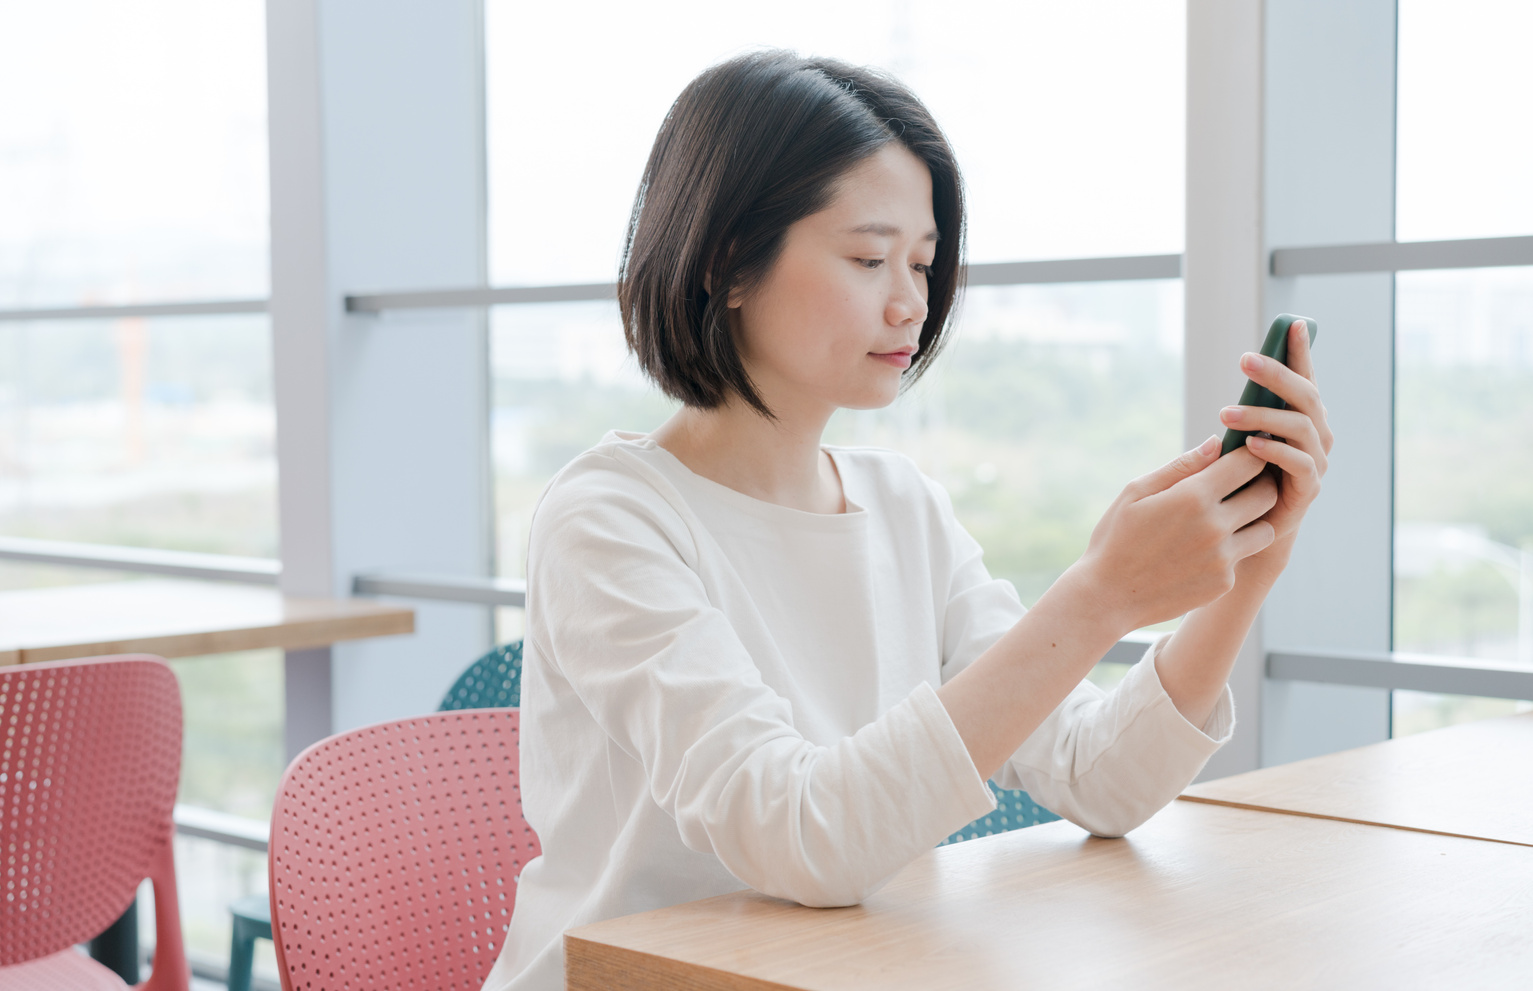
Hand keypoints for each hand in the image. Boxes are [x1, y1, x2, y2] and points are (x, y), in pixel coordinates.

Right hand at [1067, 436, 1278, 633]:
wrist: (1108, 597)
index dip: (1249, 456)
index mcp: (1193, 497)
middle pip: (1267, 494)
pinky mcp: (1223, 583)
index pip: (1249, 464)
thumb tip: (1216, 443)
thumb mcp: (1136, 492)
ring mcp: (1222, 558)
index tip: (1241, 458)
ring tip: (1228, 521)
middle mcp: (1215, 526)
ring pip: (1266, 530)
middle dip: (1259, 485)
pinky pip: (1242, 559)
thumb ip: (1181, 466)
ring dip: (1253, 522)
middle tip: (1241, 487)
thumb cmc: (1116, 538)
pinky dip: (1229, 552)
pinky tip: (1202, 553)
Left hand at [1216, 319, 1333, 547]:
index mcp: (1303, 417)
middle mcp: (1317, 434)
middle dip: (1278, 375)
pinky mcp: (1309, 488)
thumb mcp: (1241, 436)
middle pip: (1306, 396)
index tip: (1294, 323)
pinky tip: (1250, 446)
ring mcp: (1317, 460)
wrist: (1248, 528)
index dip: (1302, 352)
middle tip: (1246, 361)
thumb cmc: (1242, 477)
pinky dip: (1275, 452)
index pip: (1305, 378)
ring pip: (1300, 427)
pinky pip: (1299, 464)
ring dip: (1263, 416)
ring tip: (1226, 414)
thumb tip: (1244, 371)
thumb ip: (1250, 409)